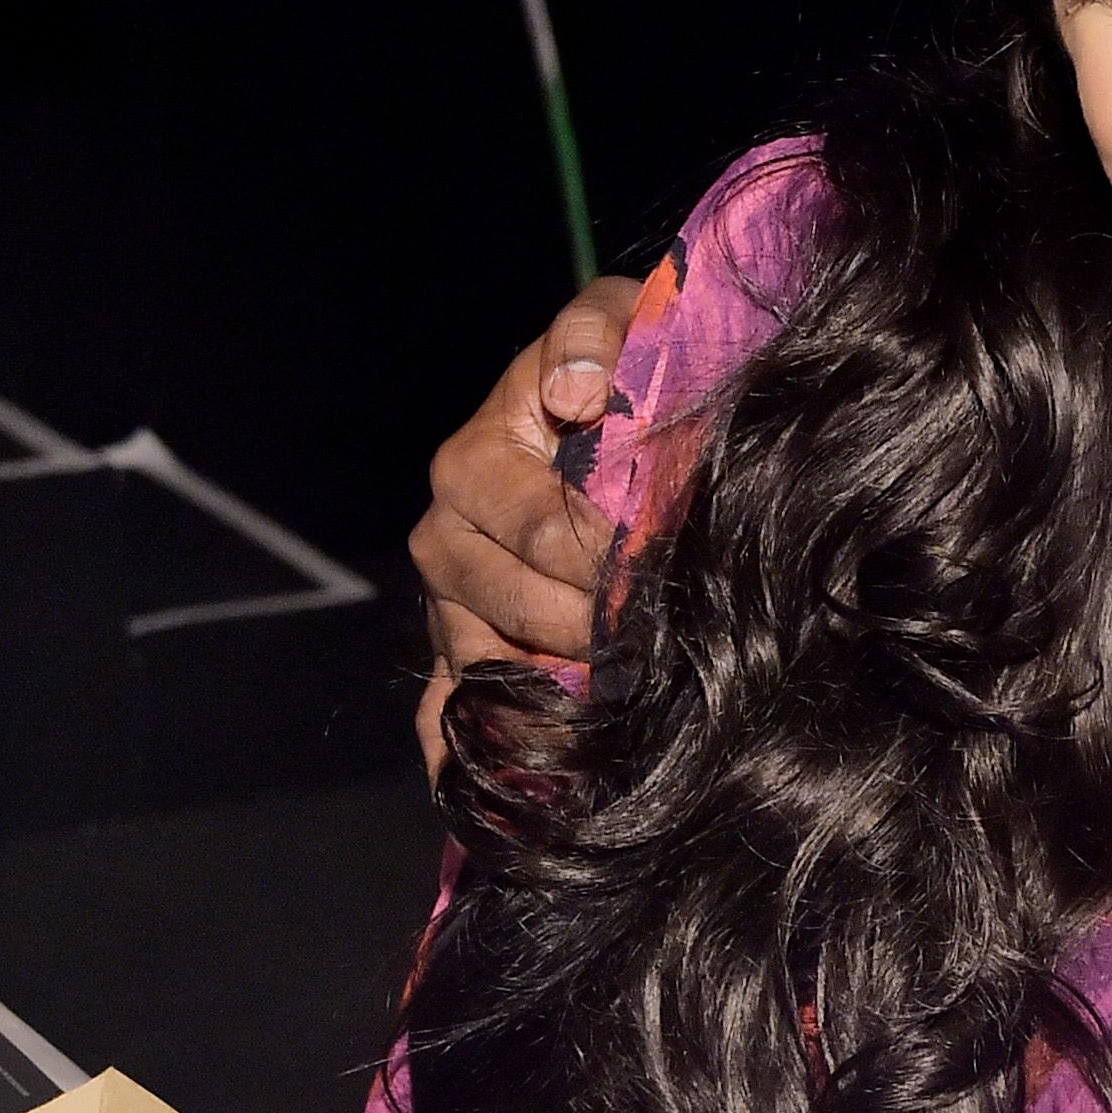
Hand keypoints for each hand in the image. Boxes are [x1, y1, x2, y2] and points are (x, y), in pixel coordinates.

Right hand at [411, 274, 641, 774]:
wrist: (609, 413)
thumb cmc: (620, 366)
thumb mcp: (618, 321)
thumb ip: (594, 335)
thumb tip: (577, 392)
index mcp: (474, 466)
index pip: (544, 532)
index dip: (610, 555)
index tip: (664, 563)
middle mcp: (446, 539)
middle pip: (521, 609)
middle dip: (601, 622)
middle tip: (665, 628)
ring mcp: (450, 604)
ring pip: (496, 670)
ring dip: (564, 690)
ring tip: (632, 695)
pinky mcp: (462, 651)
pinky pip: (452, 714)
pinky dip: (473, 753)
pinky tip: (512, 791)